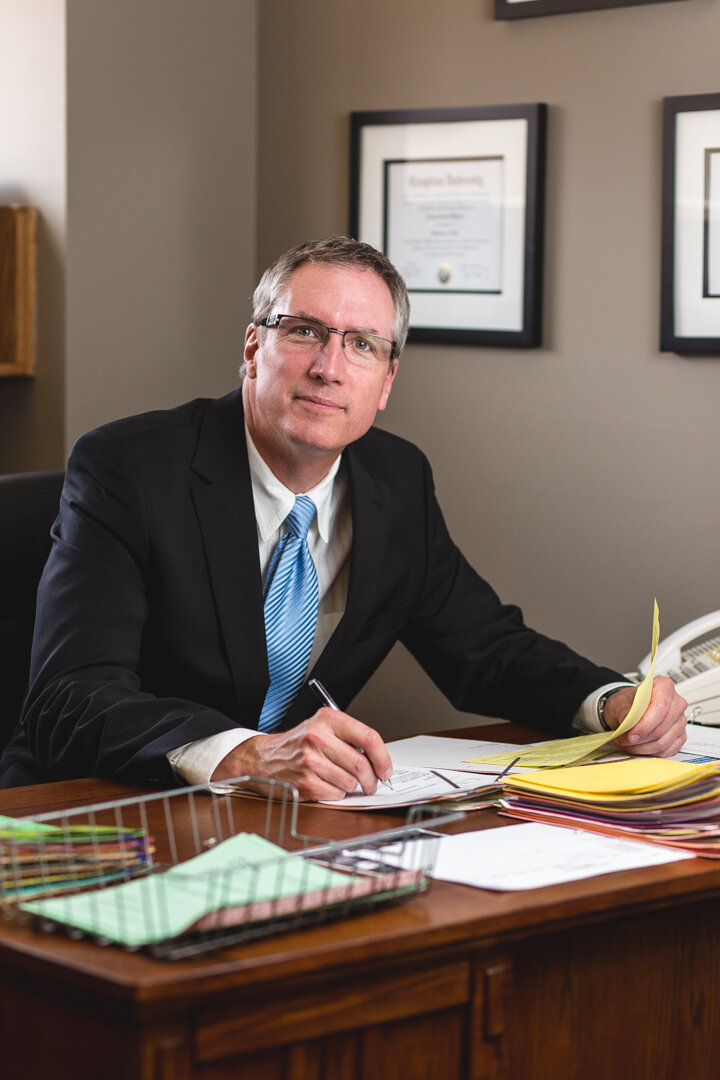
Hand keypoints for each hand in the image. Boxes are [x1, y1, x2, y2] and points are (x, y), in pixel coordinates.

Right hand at [211, 708, 393, 801]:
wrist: (262, 758)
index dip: (383, 758)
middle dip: (371, 779)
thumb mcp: (322, 728)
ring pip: (350, 781)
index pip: (369, 737)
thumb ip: (349, 738)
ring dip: (350, 785)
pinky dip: (336, 793)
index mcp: (328, 720)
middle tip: (371, 784)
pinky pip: (335, 793)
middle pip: (361, 764)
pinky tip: (325, 784)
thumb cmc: (296, 744)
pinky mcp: (305, 781)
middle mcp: (318, 737)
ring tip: (338, 779)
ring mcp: (310, 760)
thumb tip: (379, 759)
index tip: (386, 770)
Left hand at [602, 675, 687, 756]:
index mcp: (664, 687)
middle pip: (661, 728)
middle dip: (640, 739)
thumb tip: (627, 723)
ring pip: (663, 742)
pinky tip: (639, 747)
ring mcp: (680, 721)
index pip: (660, 708)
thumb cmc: (628, 702)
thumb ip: (624, 712)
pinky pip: (667, 751)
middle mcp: (677, 703)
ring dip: (642, 748)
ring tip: (628, 744)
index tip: (630, 734)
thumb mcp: (619, 702)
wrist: (629, 708)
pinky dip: (650, 752)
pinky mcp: (680, 736)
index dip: (645, 725)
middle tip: (623, 740)